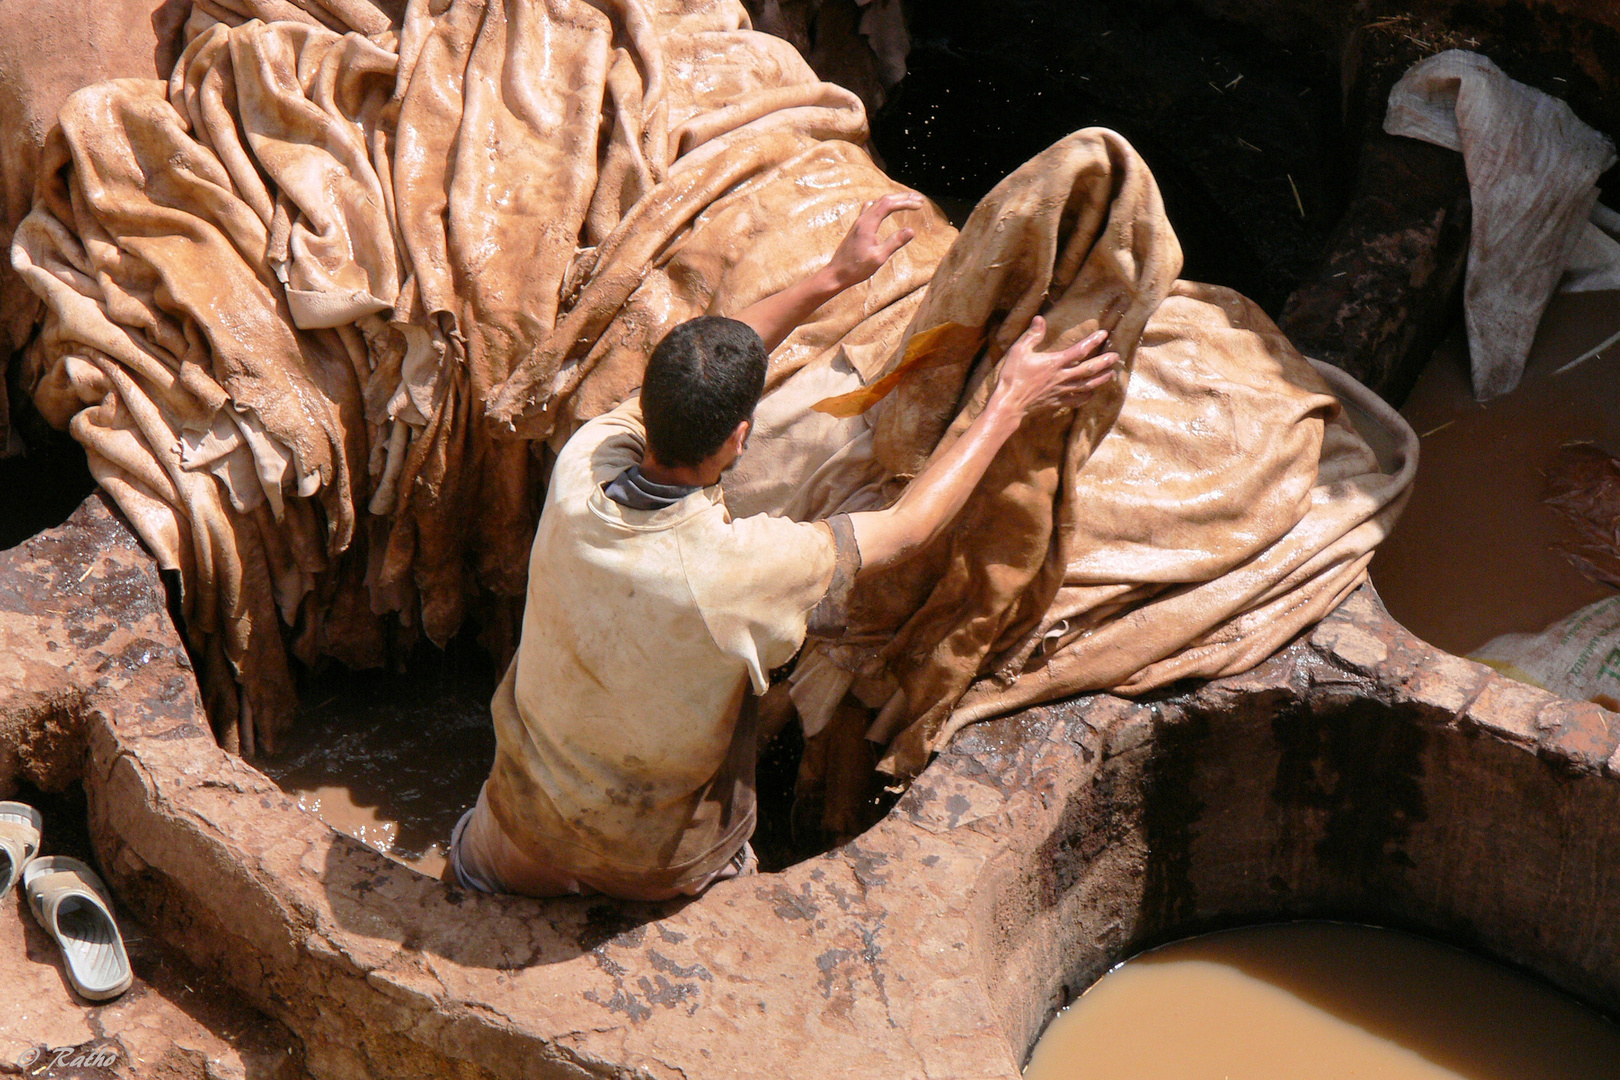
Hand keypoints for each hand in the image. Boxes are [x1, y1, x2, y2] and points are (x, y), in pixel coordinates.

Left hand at [824, 191, 924, 288]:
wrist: (836, 274)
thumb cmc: (856, 269)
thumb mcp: (879, 258)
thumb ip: (895, 242)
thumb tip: (911, 230)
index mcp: (867, 224)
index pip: (888, 204)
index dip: (905, 202)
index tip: (919, 205)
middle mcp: (862, 220)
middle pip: (884, 200)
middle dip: (902, 197)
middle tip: (919, 199)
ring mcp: (858, 223)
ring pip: (877, 203)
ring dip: (893, 200)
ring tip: (907, 201)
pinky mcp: (857, 228)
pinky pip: (871, 209)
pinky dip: (883, 205)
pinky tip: (887, 210)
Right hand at [990, 316, 1119, 416]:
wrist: (1009, 404)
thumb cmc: (1012, 377)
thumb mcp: (1019, 351)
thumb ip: (1032, 335)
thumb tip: (1040, 319)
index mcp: (1054, 363)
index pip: (1079, 350)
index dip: (1092, 341)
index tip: (1103, 334)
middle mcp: (1062, 377)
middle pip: (1089, 369)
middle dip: (1104, 362)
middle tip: (1116, 356)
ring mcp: (1061, 391)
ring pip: (1087, 385)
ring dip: (1101, 379)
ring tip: (1111, 374)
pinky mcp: (1057, 402)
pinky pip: (1076, 400)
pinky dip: (1086, 397)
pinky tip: (1092, 393)